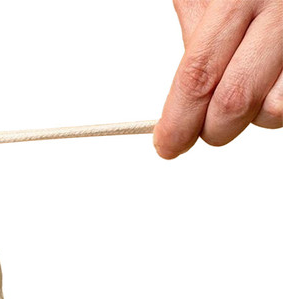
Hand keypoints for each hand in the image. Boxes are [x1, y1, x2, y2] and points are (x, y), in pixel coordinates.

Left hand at [154, 0, 282, 157]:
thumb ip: (197, 41)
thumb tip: (180, 107)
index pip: (199, 76)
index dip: (178, 121)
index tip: (168, 145)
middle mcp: (281, 11)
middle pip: (235, 102)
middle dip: (212, 129)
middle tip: (204, 127)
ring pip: (275, 111)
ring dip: (254, 115)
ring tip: (248, 84)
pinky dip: (277, 100)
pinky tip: (270, 79)